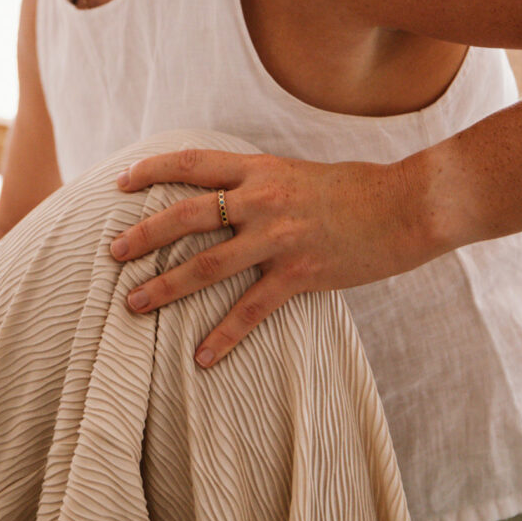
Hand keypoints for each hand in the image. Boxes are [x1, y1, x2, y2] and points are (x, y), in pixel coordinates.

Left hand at [108, 148, 437, 367]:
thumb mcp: (298, 172)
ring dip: (165, 286)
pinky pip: (250, 310)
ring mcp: (279, 238)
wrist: (409, 205)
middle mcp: (261, 200)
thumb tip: (228, 193)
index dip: (152, 170)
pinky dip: (223, 336)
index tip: (121, 182)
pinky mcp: (300, 274)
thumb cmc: (358, 187)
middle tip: (111, 253)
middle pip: (185, 216)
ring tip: (133, 303)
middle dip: (142, 236)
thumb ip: (260, 182)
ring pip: (206, 265)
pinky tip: (201, 357)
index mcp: (259, 169)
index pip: (191, 163)